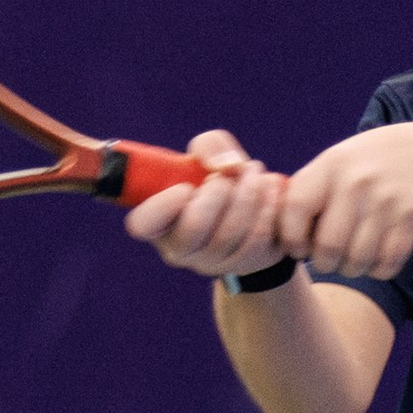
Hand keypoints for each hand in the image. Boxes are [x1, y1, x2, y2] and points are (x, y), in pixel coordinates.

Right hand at [123, 129, 288, 277]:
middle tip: (229, 174)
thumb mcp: (206, 155)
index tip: (185, 186)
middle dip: (218, 191)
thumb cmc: (216, 178)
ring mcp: (212, 263)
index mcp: (158, 221)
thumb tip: (227, 166)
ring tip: (255, 171)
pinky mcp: (244, 265)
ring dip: (248, 194)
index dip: (163, 205)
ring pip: (229, 234)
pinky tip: (269, 189)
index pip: (142, 224)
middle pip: (193, 228)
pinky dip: (266, 208)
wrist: (251, 207)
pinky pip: (257, 240)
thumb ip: (209, 146)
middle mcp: (180, 249)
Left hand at [277, 124, 412, 282]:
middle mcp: (356, 181)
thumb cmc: (372, 166)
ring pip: (358, 261)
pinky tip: (381, 255)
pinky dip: (380, 269)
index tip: (301, 247)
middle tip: (332, 259)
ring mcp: (386, 198)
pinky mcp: (412, 215)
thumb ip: (307, 191)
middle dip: (326, 264)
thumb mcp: (338, 163)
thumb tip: (276, 234)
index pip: (294, 210)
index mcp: (330, 166)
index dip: (292, 239)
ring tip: (356, 258)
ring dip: (355, 269)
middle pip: (327, 248)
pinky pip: (387, 264)